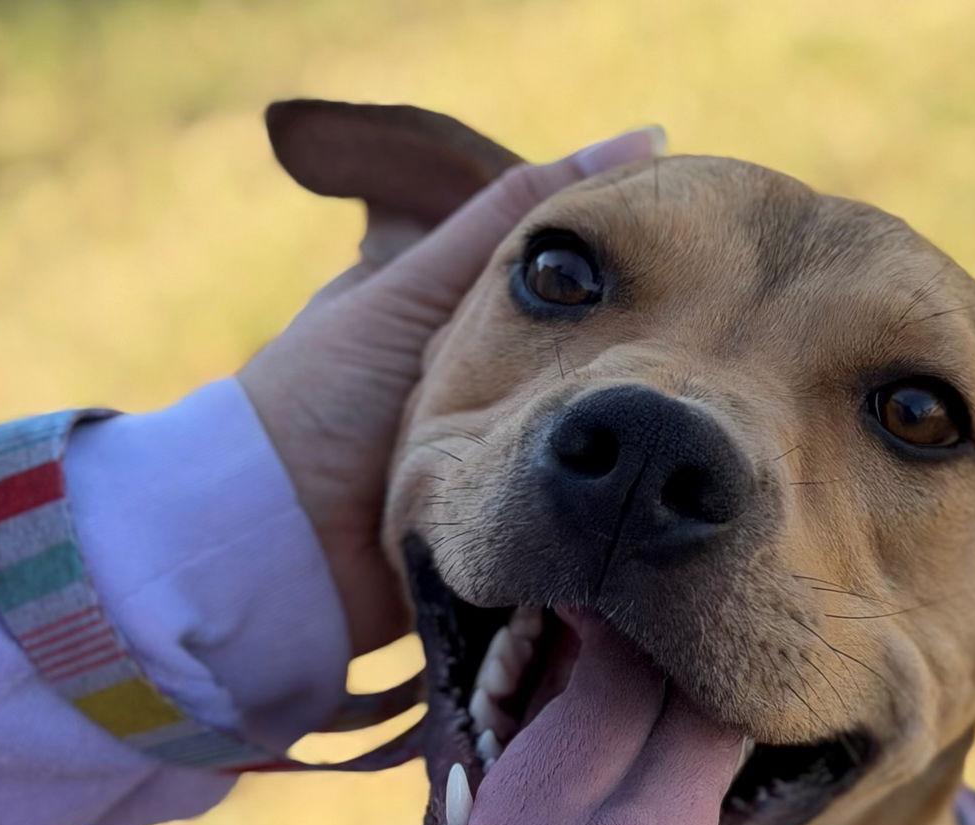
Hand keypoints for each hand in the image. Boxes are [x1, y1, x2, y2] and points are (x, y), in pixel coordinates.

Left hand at [239, 127, 663, 656]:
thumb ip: (511, 217)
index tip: (687, 261)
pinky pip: (553, 519)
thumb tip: (642, 136)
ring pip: (572, 446)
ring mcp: (482, 468)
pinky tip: (631, 495)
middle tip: (701, 351)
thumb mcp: (417, 284)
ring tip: (681, 428)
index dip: (617, 274)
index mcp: (448, 322)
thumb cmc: (321, 394)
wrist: (273, 536)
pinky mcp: (491, 539)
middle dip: (622, 364)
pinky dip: (580, 510)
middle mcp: (470, 392)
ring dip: (604, 445)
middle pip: (573, 365)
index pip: (556, 284)